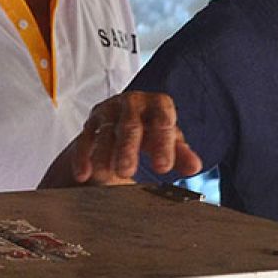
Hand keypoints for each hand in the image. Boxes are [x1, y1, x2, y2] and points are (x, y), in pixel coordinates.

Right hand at [70, 91, 201, 184]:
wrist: (127, 116)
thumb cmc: (153, 128)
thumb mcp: (169, 138)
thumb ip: (181, 153)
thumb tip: (194, 167)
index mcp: (158, 104)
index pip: (162, 121)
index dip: (163, 144)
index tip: (163, 168)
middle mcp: (132, 103)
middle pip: (130, 125)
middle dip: (127, 149)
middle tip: (126, 171)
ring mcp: (109, 111)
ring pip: (105, 132)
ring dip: (103, 154)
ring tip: (104, 174)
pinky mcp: (91, 122)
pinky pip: (85, 139)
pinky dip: (83, 157)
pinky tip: (84, 174)